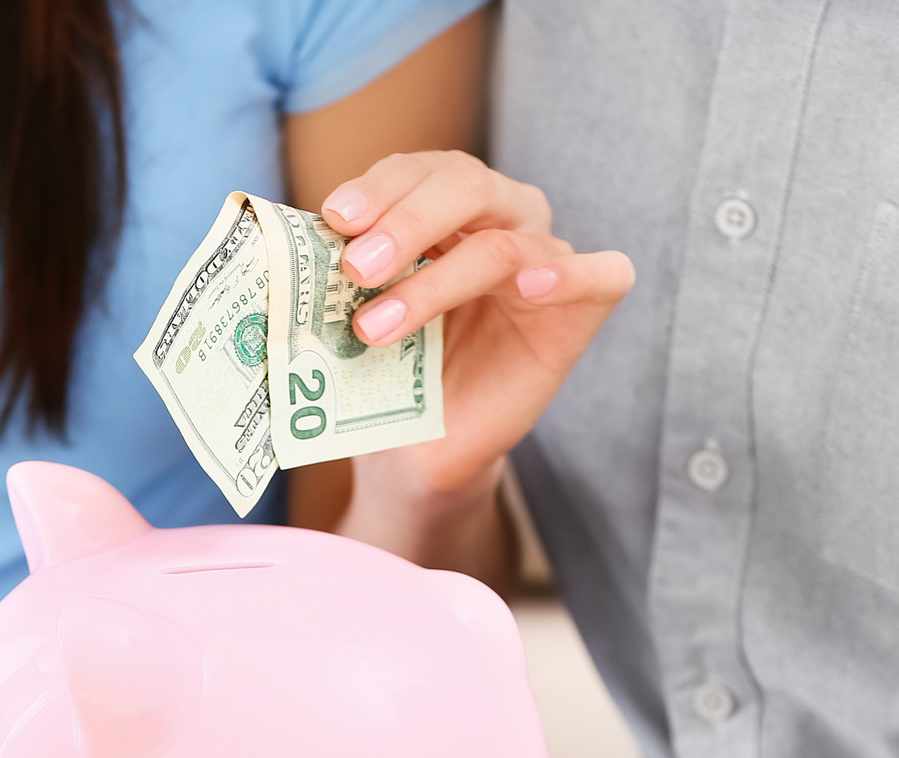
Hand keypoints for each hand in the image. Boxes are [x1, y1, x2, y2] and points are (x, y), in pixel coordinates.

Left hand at [318, 152, 634, 498]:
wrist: (419, 448)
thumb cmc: (388, 369)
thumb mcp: (357, 307)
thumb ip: (343, 268)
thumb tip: (297, 238)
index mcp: (446, 203)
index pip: (419, 169)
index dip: (380, 187)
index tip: (334, 218)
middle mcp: (502, 217)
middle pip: (466, 187)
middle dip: (406, 222)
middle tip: (357, 267)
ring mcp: (546, 259)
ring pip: (501, 245)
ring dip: (435, 281)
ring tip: (376, 326)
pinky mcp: (581, 309)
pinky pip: (601, 275)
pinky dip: (569, 273)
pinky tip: (530, 285)